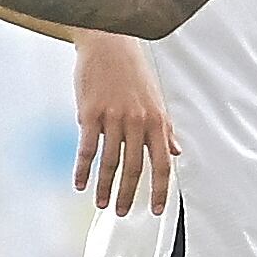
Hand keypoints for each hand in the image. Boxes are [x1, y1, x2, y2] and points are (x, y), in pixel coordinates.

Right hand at [72, 32, 178, 215]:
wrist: (108, 44)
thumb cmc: (132, 71)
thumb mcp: (155, 99)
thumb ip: (165, 128)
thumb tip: (176, 151)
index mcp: (156, 120)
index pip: (162, 162)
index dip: (159, 189)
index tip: (155, 208)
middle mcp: (137, 121)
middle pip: (134, 167)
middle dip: (127, 194)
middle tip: (121, 212)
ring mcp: (113, 117)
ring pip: (110, 161)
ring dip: (104, 186)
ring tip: (101, 203)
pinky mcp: (91, 113)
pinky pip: (87, 148)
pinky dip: (83, 169)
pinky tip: (80, 182)